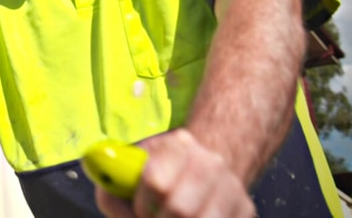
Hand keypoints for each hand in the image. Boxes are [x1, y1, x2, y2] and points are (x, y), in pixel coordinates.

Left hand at [95, 129, 254, 216]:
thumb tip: (108, 189)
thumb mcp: (131, 172)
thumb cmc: (158, 176)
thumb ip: (113, 184)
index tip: (141, 209)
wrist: (204, 173)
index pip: (155, 181)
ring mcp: (232, 186)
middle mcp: (209, 161)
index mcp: (176, 145)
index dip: (143, 204)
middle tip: (156, 217)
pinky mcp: (246, 210)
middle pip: (180, 209)